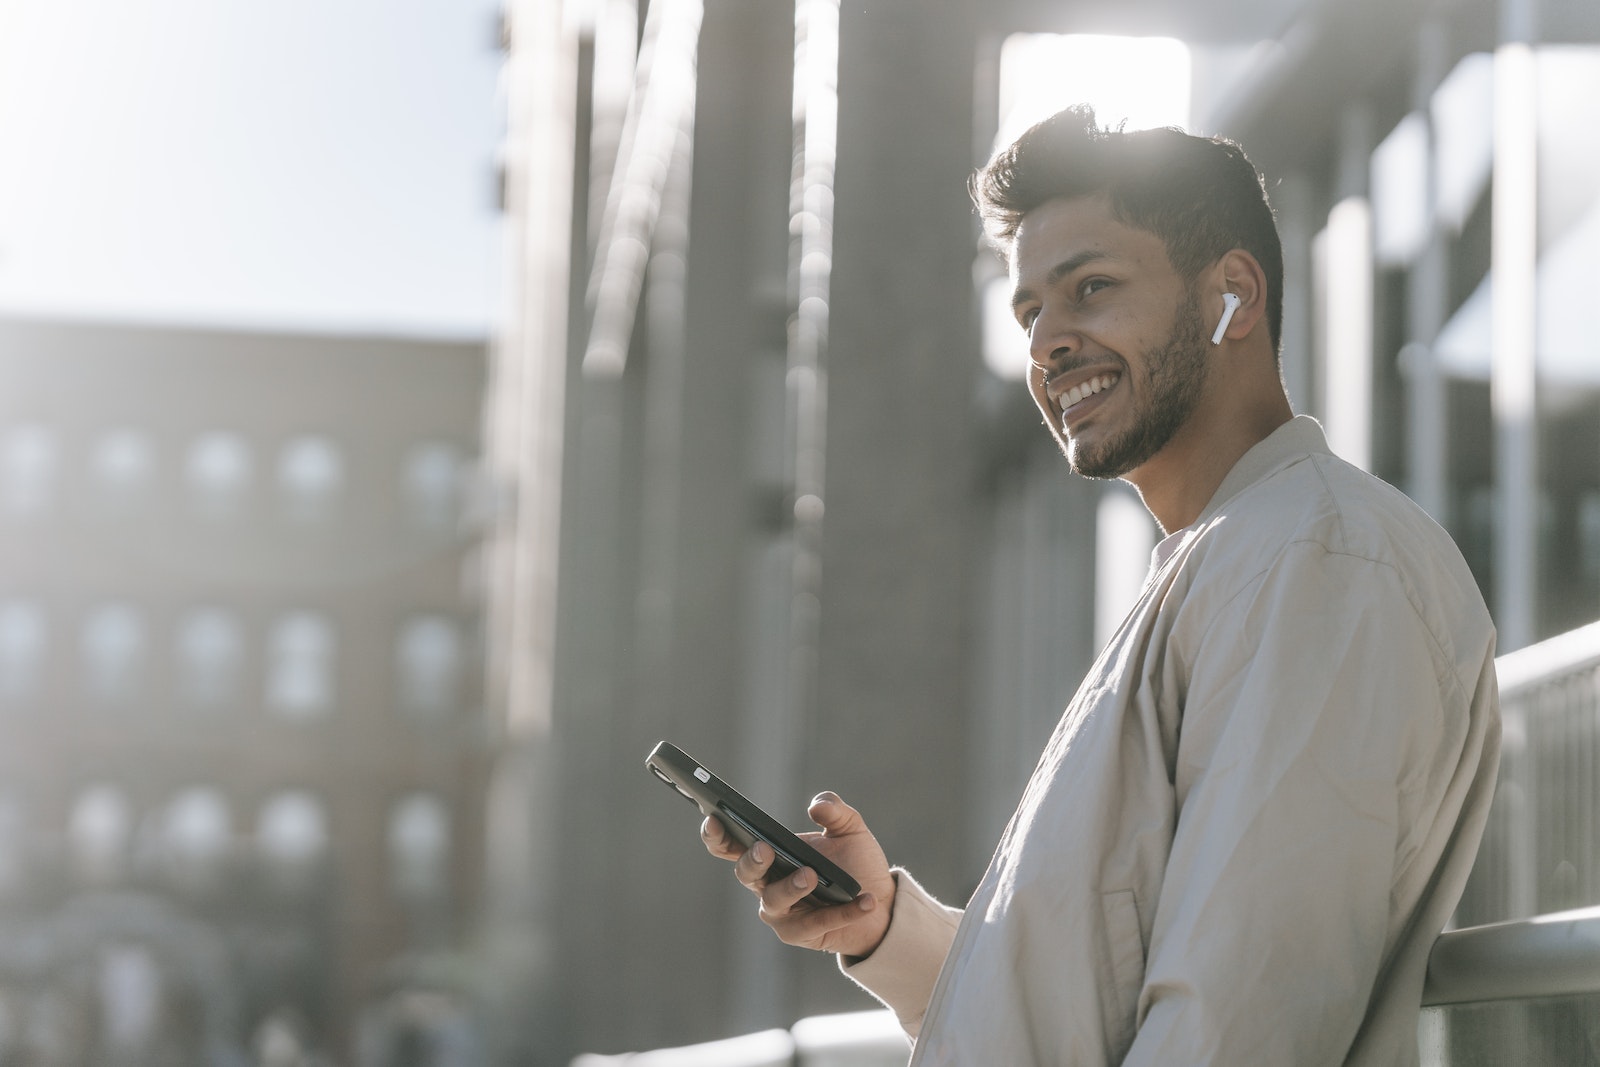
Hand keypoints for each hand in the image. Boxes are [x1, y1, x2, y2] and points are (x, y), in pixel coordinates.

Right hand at [701, 792, 895, 958]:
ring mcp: (781, 912)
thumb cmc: (854, 862)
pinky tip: (864, 900)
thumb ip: (834, 810)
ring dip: (791, 887)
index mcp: (769, 854)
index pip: (731, 845)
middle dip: (752, 861)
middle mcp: (766, 883)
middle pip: (746, 873)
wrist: (880, 901)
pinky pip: (816, 923)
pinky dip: (841, 912)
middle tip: (765, 849)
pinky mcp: (801, 934)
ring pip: (773, 901)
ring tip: (811, 875)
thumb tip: (816, 806)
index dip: (716, 834)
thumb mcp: (849, 829)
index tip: (715, 818)